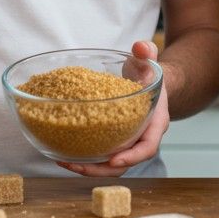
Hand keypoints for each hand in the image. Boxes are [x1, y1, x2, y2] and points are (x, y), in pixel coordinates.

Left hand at [58, 40, 169, 176]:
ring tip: (65, 162)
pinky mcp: (113, 140)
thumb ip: (146, 52)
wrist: (148, 82)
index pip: (148, 147)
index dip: (132, 157)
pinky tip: (64, 153)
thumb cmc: (148, 73)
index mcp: (155, 122)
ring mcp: (127, 142)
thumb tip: (140, 47)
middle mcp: (142, 137)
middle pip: (125, 163)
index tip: (114, 160)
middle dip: (101, 169)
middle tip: (77, 166)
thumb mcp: (149, 60)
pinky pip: (101, 155)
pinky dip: (85, 158)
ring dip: (88, 167)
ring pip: (111, 164)